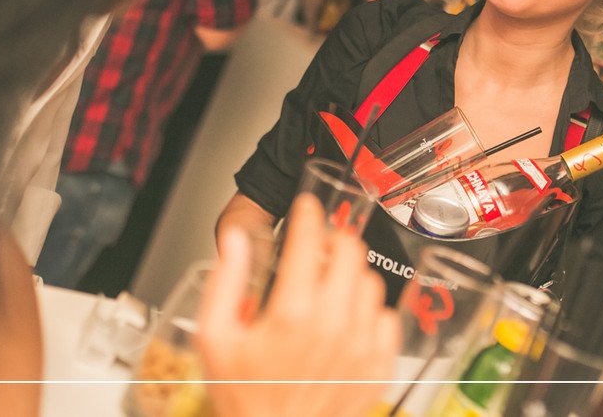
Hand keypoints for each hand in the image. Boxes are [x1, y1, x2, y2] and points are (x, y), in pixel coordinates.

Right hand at [198, 194, 400, 416]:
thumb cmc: (244, 396)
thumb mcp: (215, 337)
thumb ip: (225, 281)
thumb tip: (235, 241)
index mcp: (292, 312)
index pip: (310, 240)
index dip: (308, 214)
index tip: (306, 207)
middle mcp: (334, 325)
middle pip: (350, 251)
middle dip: (333, 239)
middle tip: (318, 246)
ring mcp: (361, 346)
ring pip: (370, 281)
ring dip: (351, 273)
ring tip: (329, 285)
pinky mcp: (378, 366)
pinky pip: (387, 318)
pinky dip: (370, 310)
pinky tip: (348, 318)